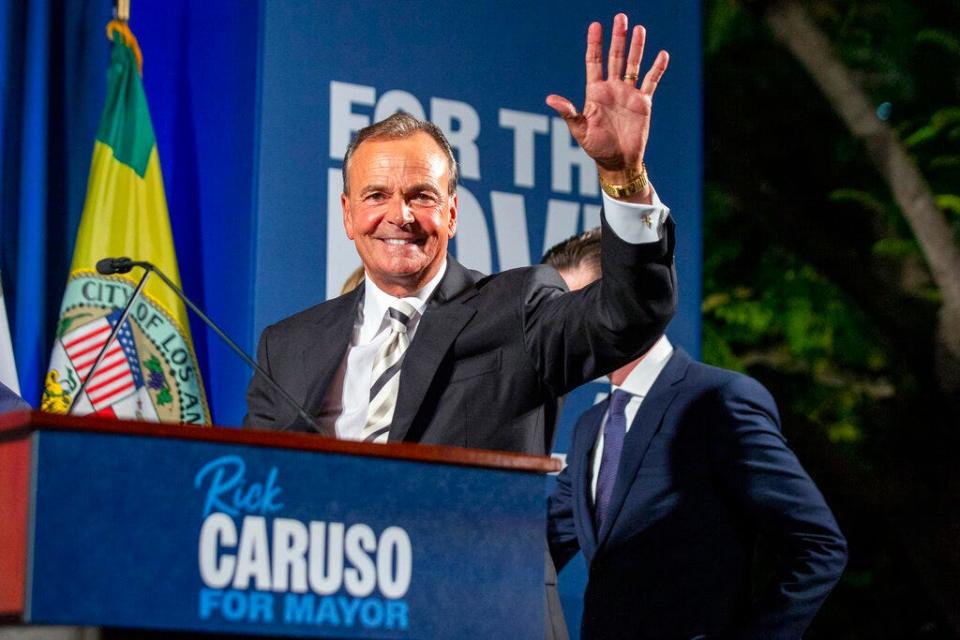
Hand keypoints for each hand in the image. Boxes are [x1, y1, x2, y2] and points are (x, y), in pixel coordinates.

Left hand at [547, 14, 668, 190]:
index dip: (594, 44)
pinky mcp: (643, 103)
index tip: (595, 25)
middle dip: (617, 38)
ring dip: (636, 48)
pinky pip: (651, 82)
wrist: (618, 162)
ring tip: (639, 29)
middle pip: (614, 57)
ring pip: (633, 65)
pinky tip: (661, 54)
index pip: (594, 61)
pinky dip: (657, 69)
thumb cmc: (596, 147)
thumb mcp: (579, 130)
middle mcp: (612, 89)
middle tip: (620, 17)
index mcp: (595, 92)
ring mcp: (628, 94)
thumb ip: (569, 112)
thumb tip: (549, 98)